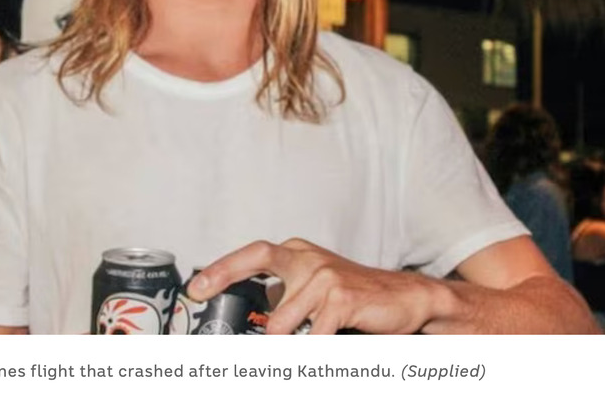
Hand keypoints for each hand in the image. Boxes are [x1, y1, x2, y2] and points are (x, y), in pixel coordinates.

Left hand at [186, 238, 439, 334]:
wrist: (406, 297)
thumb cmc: (358, 296)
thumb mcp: (317, 288)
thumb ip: (287, 296)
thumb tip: (254, 315)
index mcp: (299, 254)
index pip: (254, 254)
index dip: (222, 268)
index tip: (197, 287)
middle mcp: (308, 258)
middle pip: (259, 261)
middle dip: (225, 276)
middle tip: (203, 294)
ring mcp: (325, 276)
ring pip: (281, 320)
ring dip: (285, 342)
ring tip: (301, 344)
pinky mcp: (341, 298)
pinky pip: (312, 336)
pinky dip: (310, 350)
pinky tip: (318, 348)